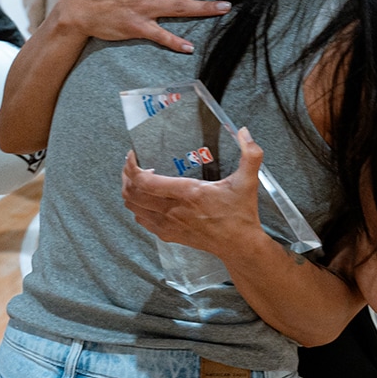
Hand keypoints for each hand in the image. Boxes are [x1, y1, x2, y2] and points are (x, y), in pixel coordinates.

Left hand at [121, 127, 263, 254]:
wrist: (239, 245)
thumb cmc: (241, 214)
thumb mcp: (248, 181)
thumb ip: (250, 154)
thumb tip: (244, 132)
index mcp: (188, 193)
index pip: (145, 182)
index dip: (131, 167)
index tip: (133, 155)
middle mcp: (173, 210)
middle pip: (132, 194)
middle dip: (126, 176)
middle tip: (134, 165)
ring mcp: (168, 224)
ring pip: (133, 208)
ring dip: (130, 192)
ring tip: (139, 180)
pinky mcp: (168, 234)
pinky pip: (141, 220)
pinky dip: (138, 207)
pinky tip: (149, 199)